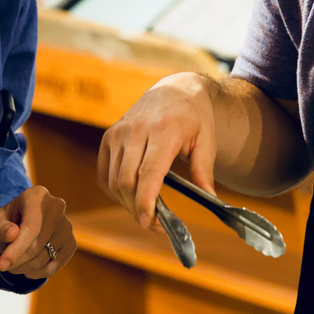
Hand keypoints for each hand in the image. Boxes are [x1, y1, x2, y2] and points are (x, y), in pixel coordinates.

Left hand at [0, 186, 74, 279]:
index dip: (16, 249)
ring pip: (44, 258)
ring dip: (23, 268)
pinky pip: (54, 266)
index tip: (1, 265)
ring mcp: (67, 226)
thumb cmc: (4, 223)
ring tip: (10, 264)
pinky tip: (26, 268)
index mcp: (37, 196)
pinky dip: (37, 273)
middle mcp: (57, 207)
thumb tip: (12, 234)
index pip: (31, 227)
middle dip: (16, 260)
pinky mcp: (71, 243)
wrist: (17, 225)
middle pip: (37, 245)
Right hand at [98, 72, 217, 231]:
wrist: (173, 89)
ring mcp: (118, 133)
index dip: (145, 201)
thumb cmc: (193, 116)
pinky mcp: (109, 137)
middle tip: (154, 224)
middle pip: (127, 181)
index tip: (149, 222)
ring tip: (146, 211)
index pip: (148, 173)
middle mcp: (136, 130)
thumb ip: (205, 170)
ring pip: (114, 180)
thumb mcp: (206, 139)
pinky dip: (114, 191)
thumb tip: (210, 198)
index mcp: (163, 130)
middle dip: (137, 208)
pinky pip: (104, 174)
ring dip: (126, 203)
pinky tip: (129, 197)